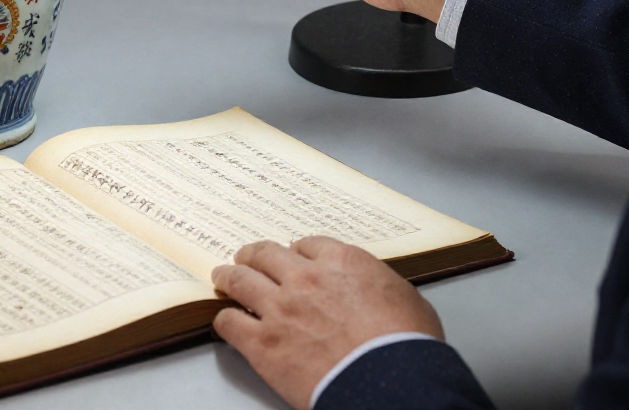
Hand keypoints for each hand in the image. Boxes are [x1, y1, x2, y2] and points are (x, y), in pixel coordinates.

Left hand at [212, 237, 443, 409]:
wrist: (392, 383)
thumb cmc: (406, 345)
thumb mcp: (404, 296)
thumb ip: (376, 283)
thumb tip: (371, 288)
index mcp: (341, 261)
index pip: (306, 244)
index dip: (296, 251)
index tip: (292, 256)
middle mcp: (305, 278)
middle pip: (266, 254)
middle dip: (254, 255)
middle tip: (246, 257)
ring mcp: (280, 309)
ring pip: (241, 280)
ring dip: (229, 276)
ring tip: (223, 276)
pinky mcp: (263, 344)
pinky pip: (230, 323)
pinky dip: (225, 319)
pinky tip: (225, 320)